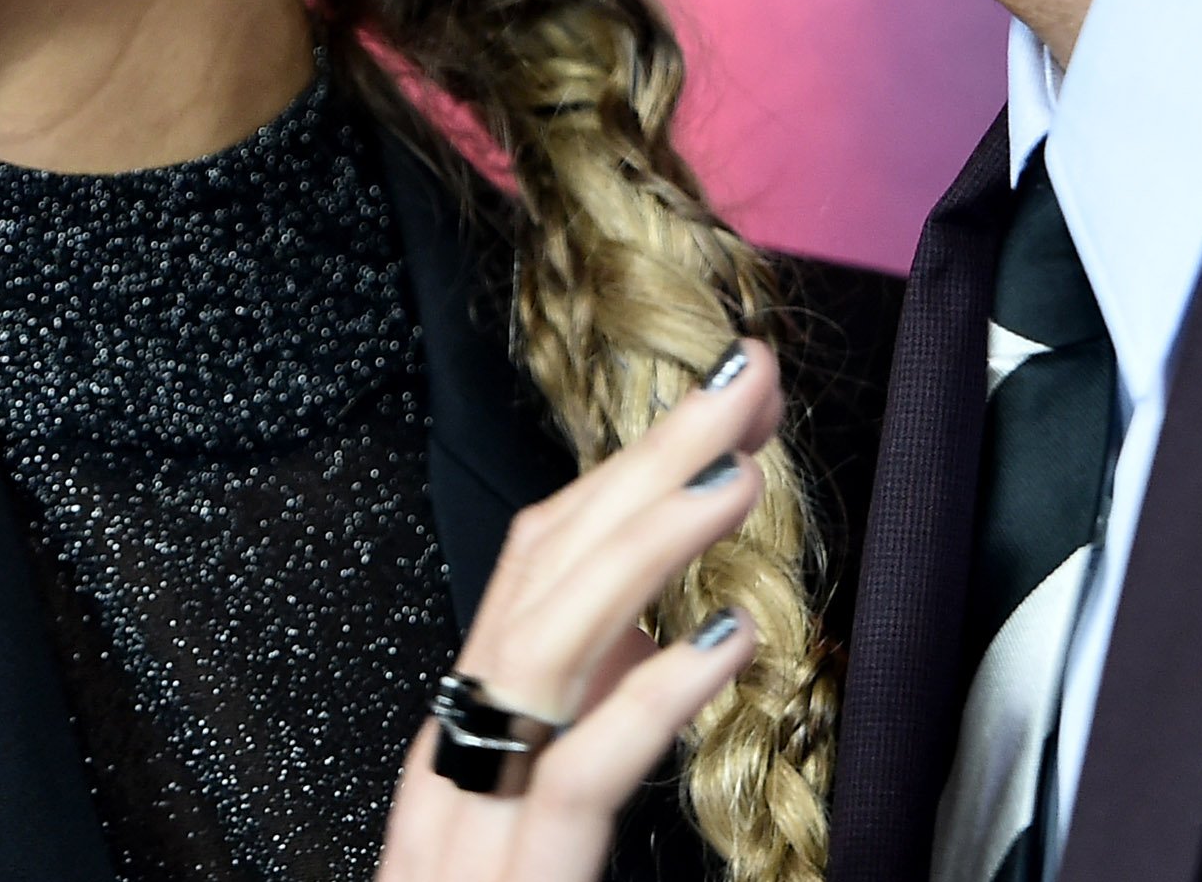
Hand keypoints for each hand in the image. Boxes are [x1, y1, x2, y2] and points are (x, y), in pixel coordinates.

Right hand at [378, 340, 786, 881]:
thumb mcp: (539, 817)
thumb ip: (586, 728)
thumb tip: (655, 642)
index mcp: (467, 727)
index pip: (541, 562)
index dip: (631, 472)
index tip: (723, 411)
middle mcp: (457, 752)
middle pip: (544, 571)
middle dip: (647, 464)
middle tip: (745, 381)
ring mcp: (472, 819)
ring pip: (547, 643)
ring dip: (646, 543)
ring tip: (738, 475)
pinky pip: (577, 771)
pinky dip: (650, 697)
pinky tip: (725, 643)